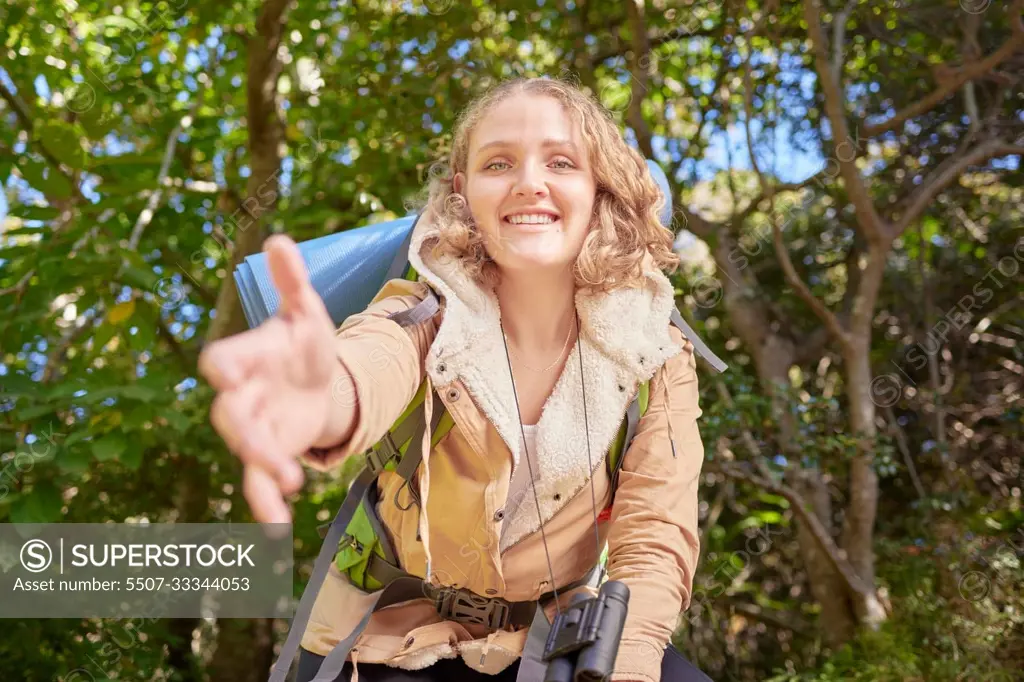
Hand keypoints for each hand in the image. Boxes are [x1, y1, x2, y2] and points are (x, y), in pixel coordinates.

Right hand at [199, 234, 344, 523]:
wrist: (315, 380)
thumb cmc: (304, 343)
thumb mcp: (307, 312)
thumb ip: (292, 282)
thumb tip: (278, 238)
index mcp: (248, 356)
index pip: (224, 360)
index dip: (224, 365)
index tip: (223, 372)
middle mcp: (242, 395)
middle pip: (231, 414)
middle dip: (243, 430)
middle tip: (259, 448)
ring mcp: (253, 427)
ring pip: (246, 451)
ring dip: (261, 468)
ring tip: (286, 485)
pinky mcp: (269, 453)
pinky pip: (259, 482)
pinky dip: (266, 504)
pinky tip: (277, 529)